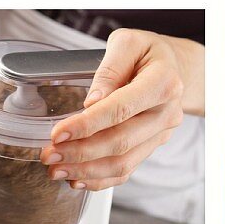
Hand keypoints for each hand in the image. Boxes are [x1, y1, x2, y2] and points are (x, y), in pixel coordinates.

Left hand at [41, 29, 203, 190]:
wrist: (175, 68)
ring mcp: (161, 133)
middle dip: (81, 152)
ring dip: (87, 170)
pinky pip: (128, 170)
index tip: (58, 134)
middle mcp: (166, 113)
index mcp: (163, 83)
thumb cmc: (147, 53)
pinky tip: (77, 179)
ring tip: (56, 170)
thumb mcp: (128, 43)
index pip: (122, 109)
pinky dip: (101, 179)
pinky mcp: (152, 146)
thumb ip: (110, 69)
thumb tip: (91, 101)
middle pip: (122, 142)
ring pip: (124, 162)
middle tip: (49, 155)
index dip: (87, 125)